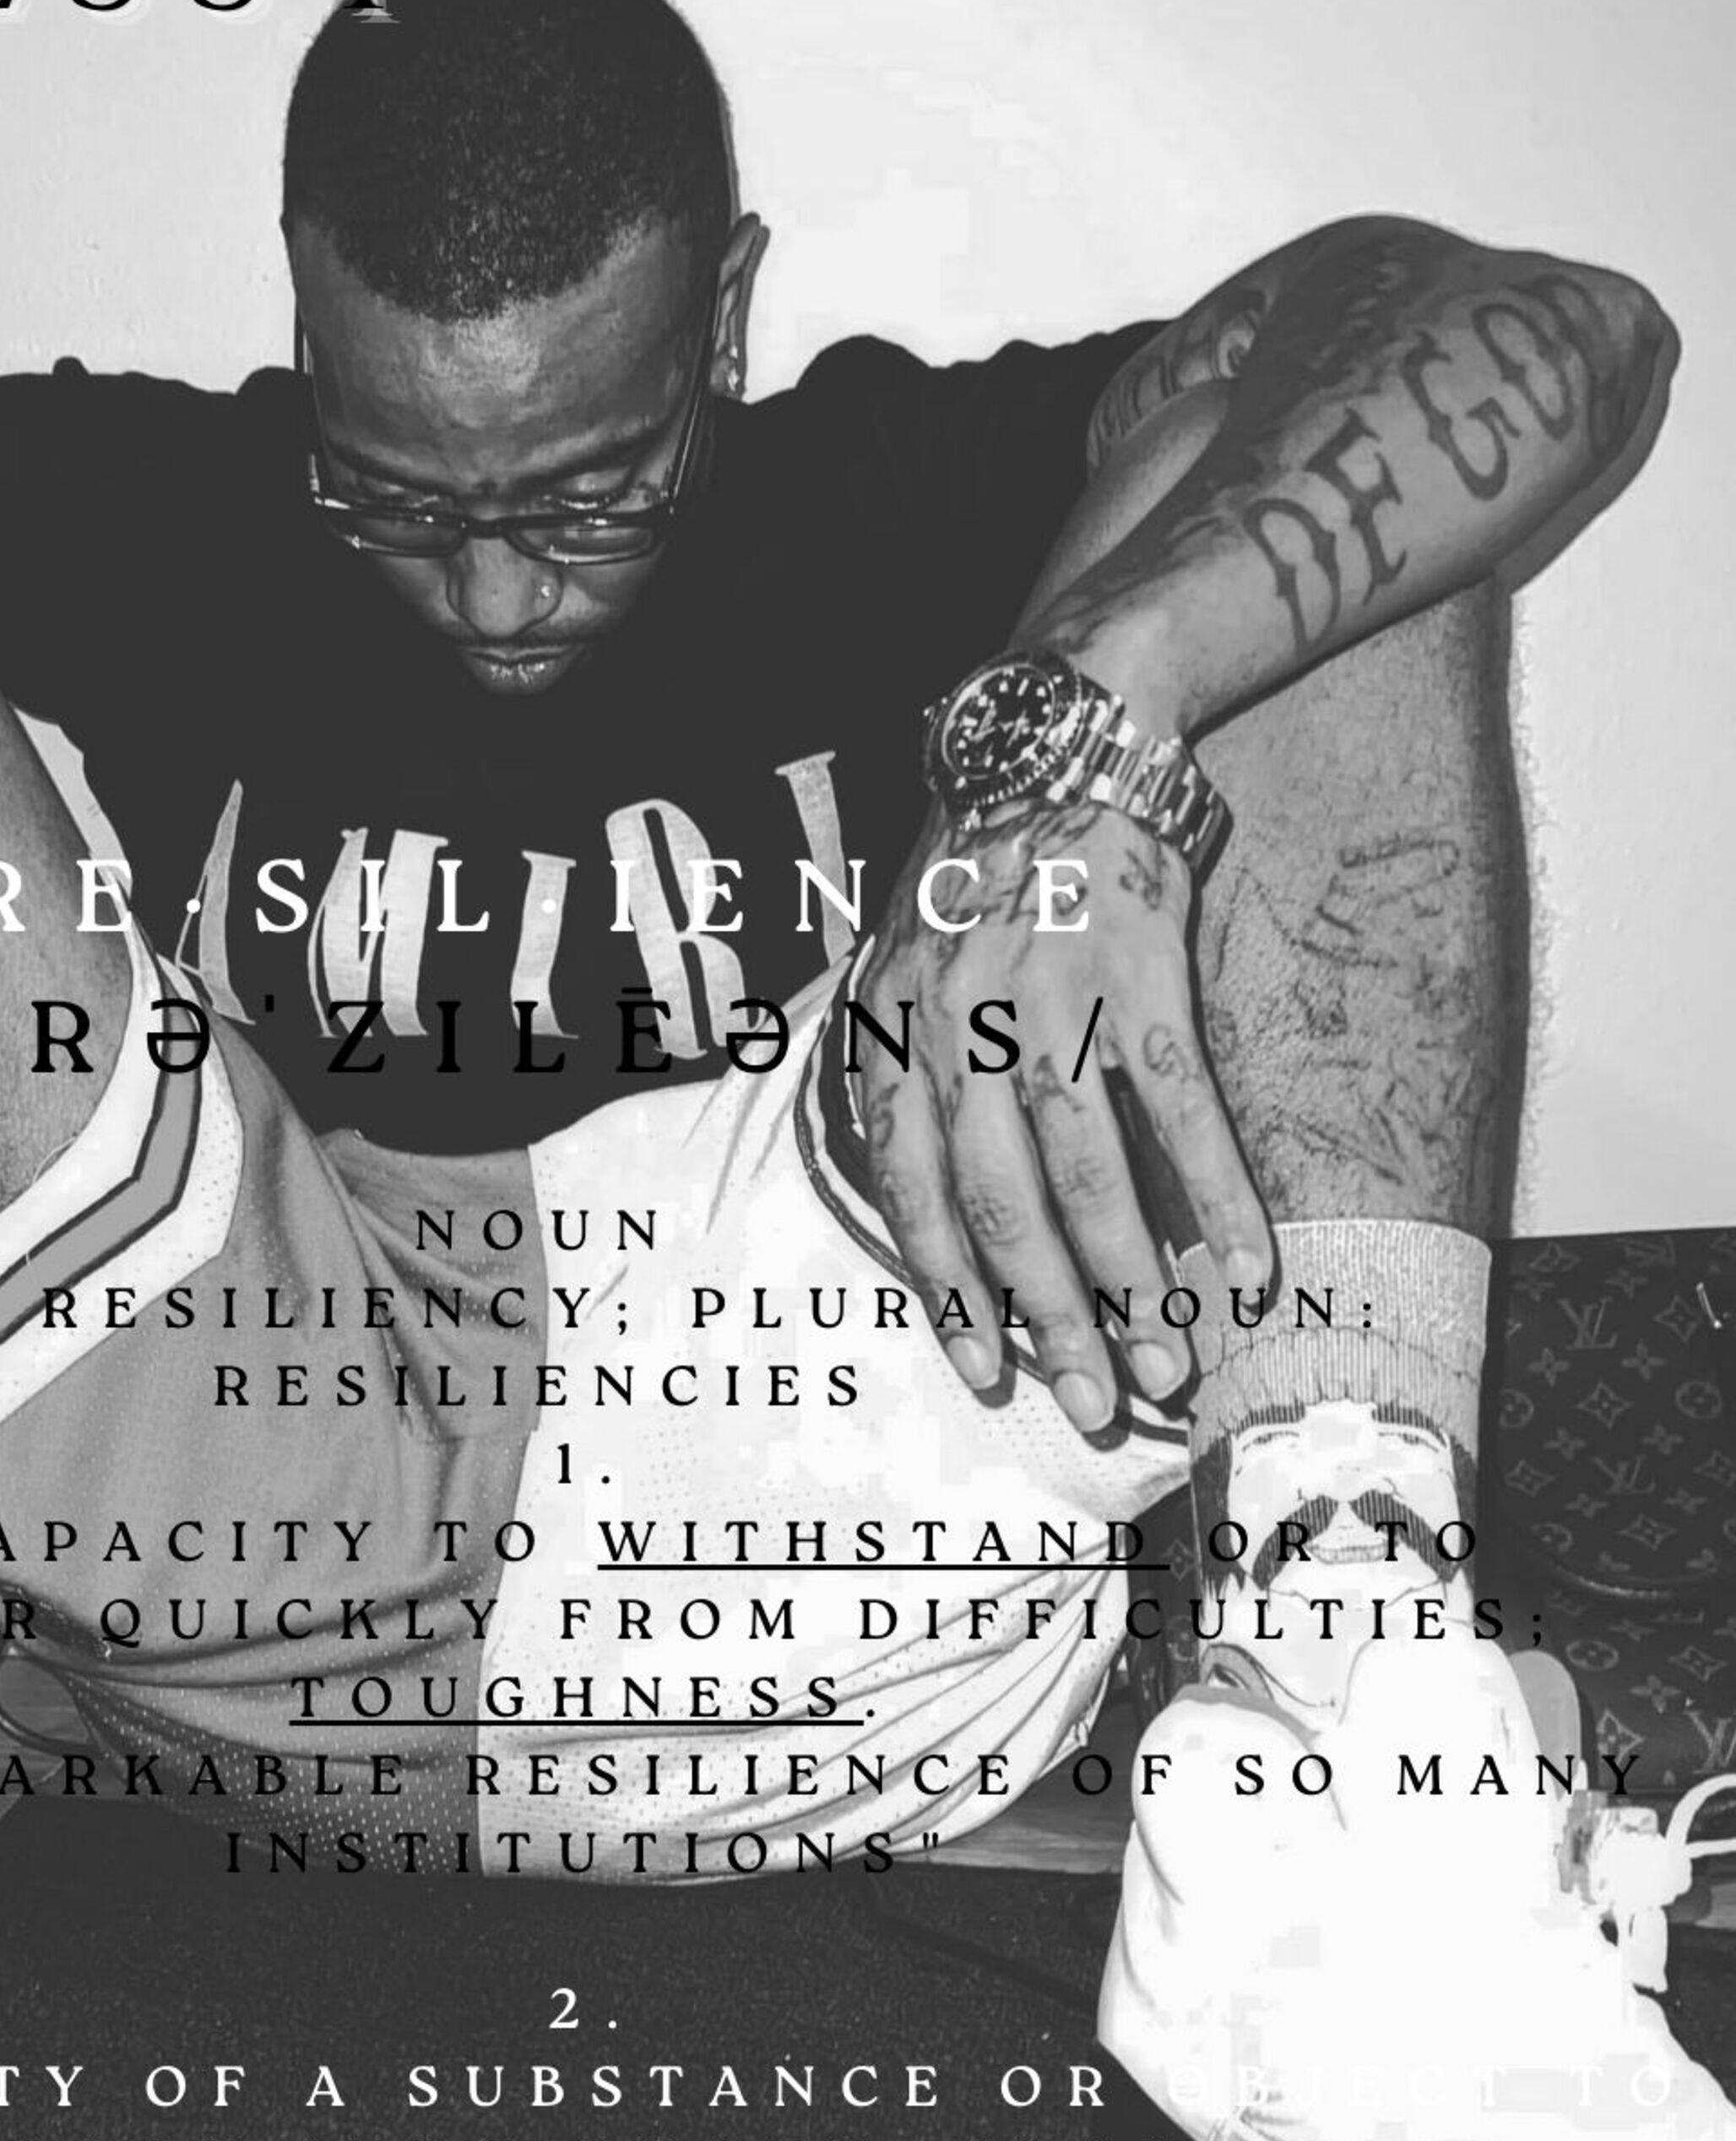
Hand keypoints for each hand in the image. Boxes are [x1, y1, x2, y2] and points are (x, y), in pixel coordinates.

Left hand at [853, 800, 1271, 1428]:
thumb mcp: (896, 961)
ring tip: (1166, 1362)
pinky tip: (1246, 1265)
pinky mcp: (1140, 968)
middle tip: (1092, 1402)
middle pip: (999, 1202)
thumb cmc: (976, 867)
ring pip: (1085, 1169)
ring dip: (1129, 1279)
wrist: (1056, 738)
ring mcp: (1049, 996)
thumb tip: (911, 1189)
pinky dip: (1216, 1192)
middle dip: (1047, 1316)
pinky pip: (1180, 1104)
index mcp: (893, 1030)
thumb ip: (897, 1066)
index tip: (983, 1372)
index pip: (912, 1191)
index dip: (947, 1290)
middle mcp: (959, 1023)